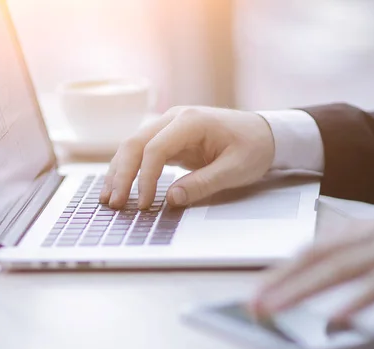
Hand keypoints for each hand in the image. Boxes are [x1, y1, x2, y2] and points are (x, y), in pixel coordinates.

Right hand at [99, 106, 274, 208]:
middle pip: (135, 144)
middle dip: (121, 175)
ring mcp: (168, 127)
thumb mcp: (235, 169)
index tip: (145, 203)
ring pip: (132, 147)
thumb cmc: (254, 147)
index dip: (145, 178)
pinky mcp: (167, 139)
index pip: (155, 148)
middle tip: (114, 203)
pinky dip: (128, 170)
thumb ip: (203, 184)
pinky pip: (141, 153)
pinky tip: (117, 187)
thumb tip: (171, 200)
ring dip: (118, 172)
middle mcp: (174, 119)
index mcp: (191, 121)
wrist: (265, 133)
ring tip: (108, 199)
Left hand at [251, 215, 373, 323]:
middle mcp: (368, 236)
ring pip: (339, 268)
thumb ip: (353, 253)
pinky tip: (335, 318)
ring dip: (302, 289)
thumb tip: (319, 272)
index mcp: (358, 231)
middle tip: (252, 304)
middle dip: (278, 281)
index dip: (279, 272)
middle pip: (313, 257)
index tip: (256, 293)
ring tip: (274, 308)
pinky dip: (357, 300)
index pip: (309, 252)